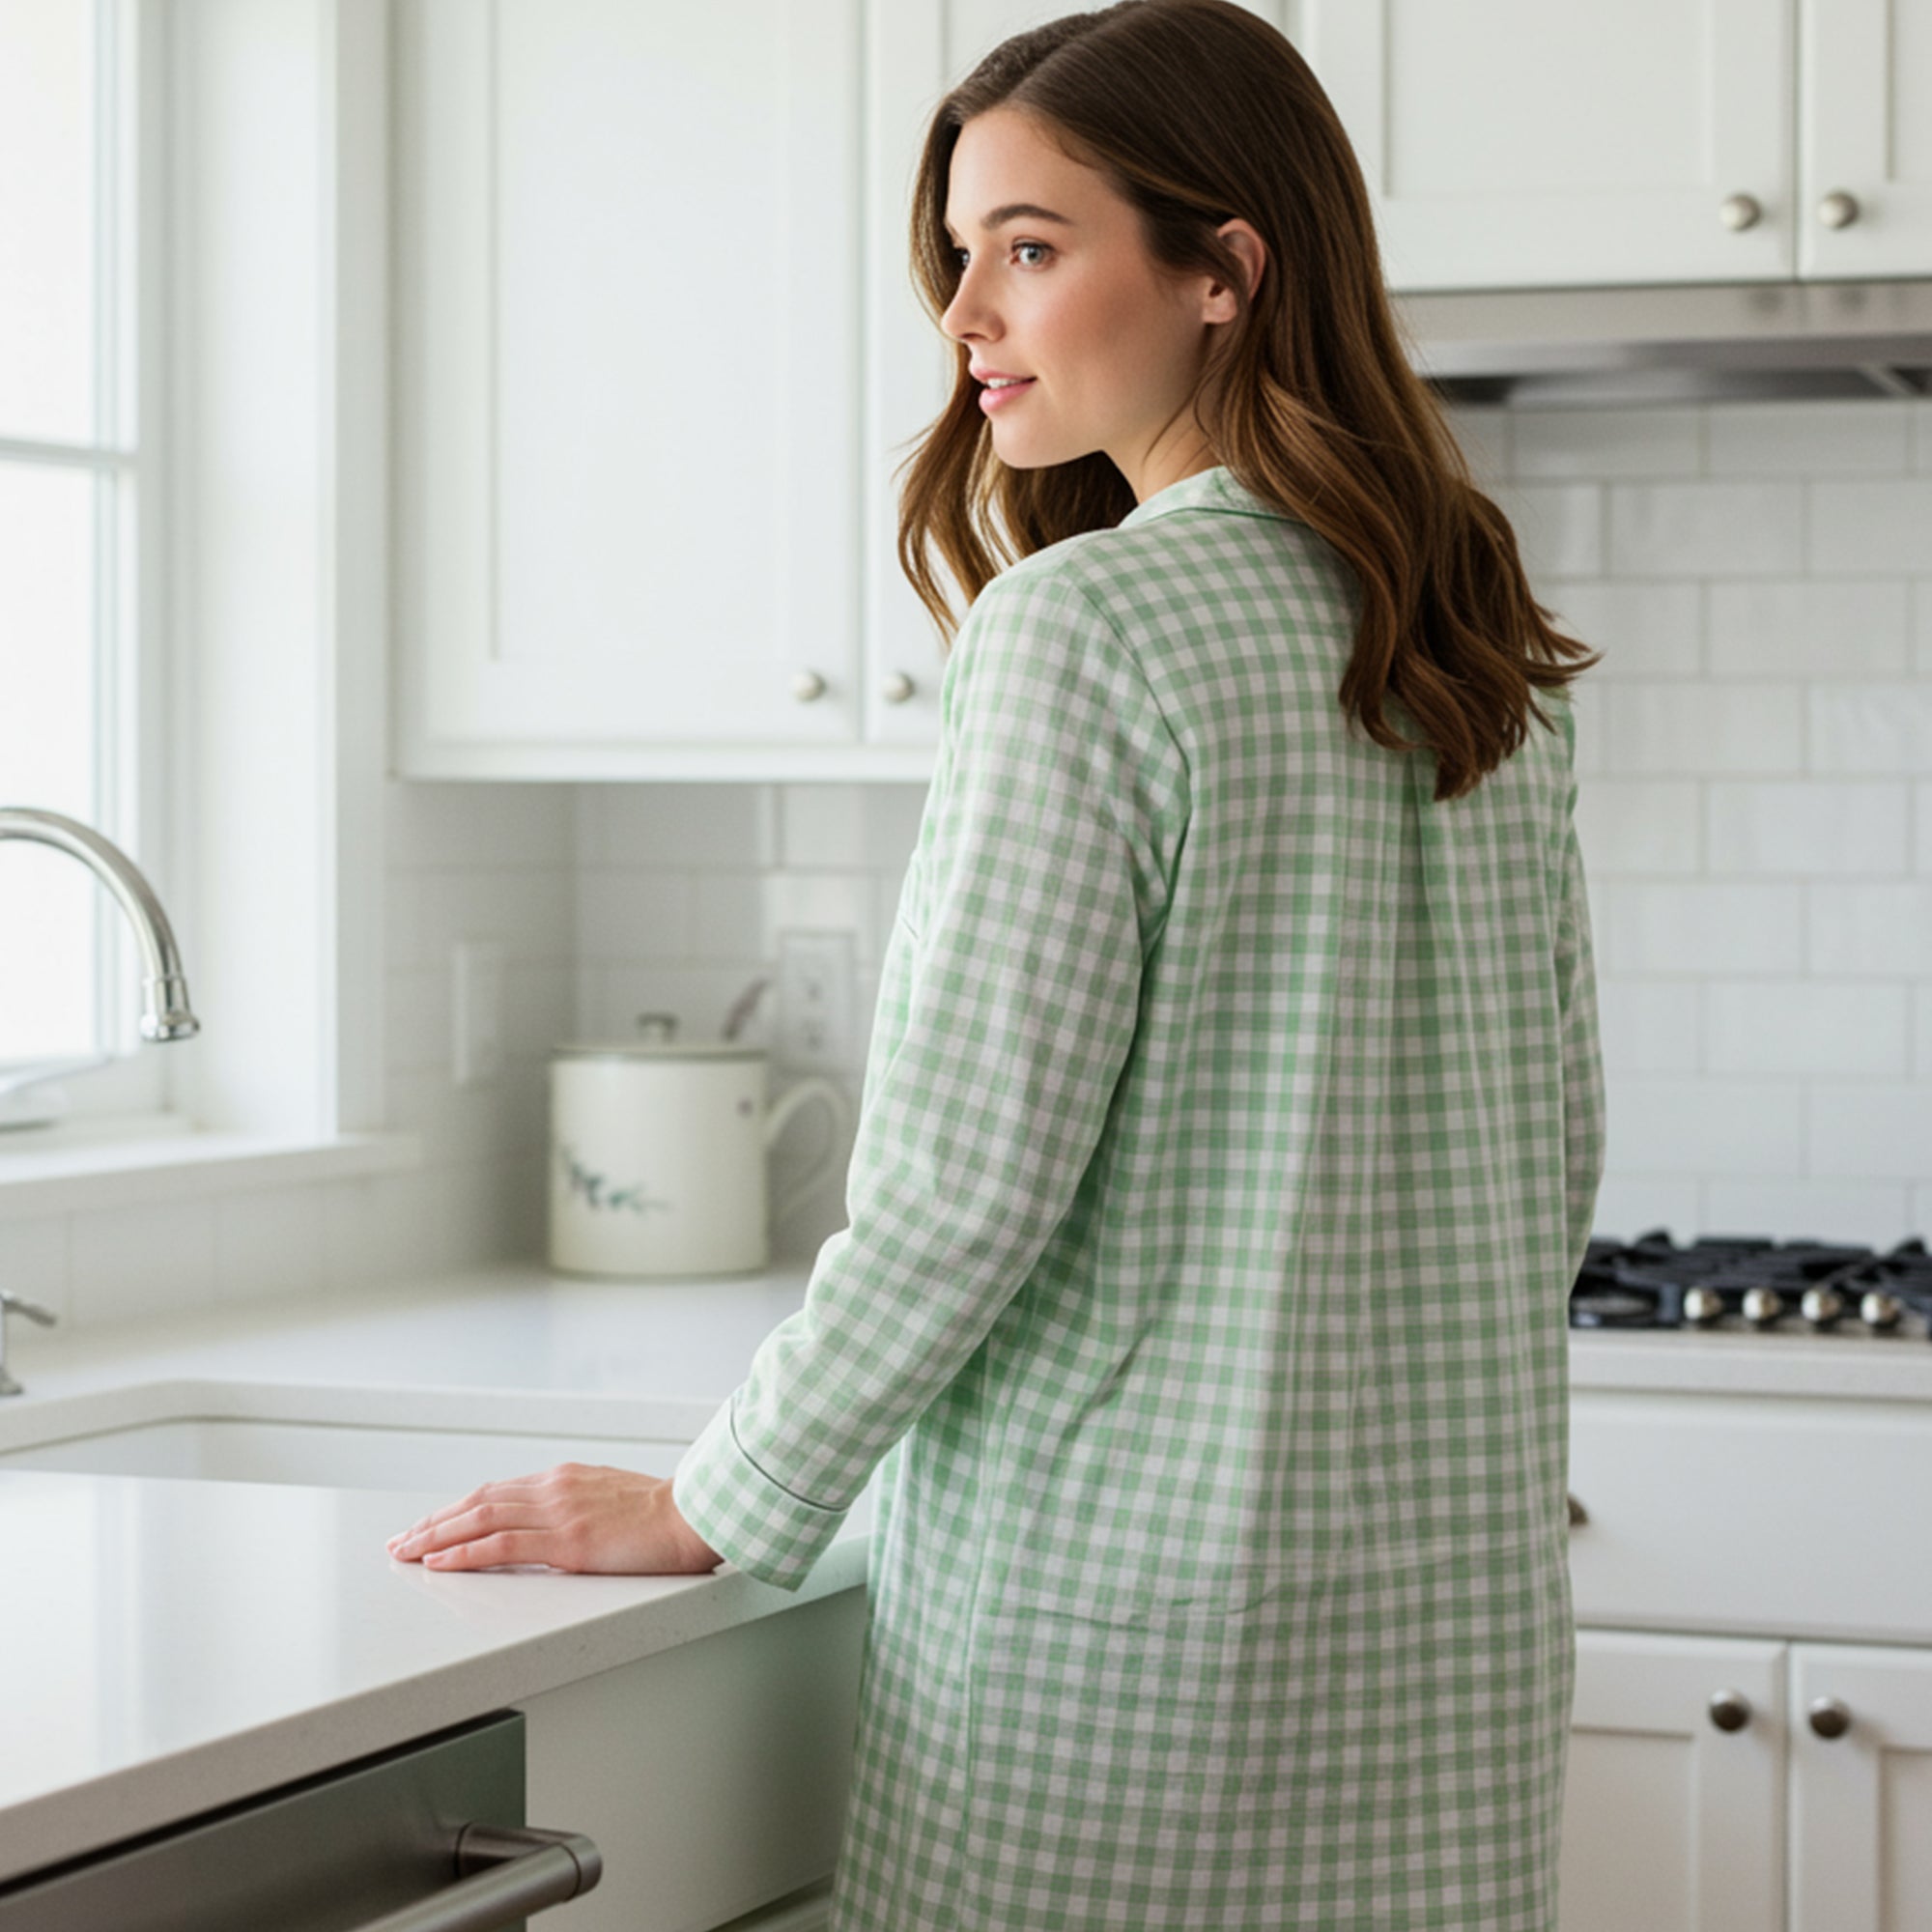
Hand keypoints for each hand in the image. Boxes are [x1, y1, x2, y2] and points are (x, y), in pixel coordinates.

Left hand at [386, 1463, 723, 1574]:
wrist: (695, 1515)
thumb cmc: (665, 1513)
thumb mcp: (613, 1497)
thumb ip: (578, 1504)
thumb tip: (555, 1524)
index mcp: (565, 1478)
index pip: (495, 1491)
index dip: (456, 1509)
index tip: (430, 1525)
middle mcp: (554, 1488)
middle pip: (477, 1501)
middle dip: (433, 1522)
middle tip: (401, 1541)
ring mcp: (559, 1513)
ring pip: (479, 1519)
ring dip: (436, 1536)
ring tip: (406, 1553)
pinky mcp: (568, 1541)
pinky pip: (502, 1545)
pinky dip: (464, 1552)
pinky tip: (439, 1563)